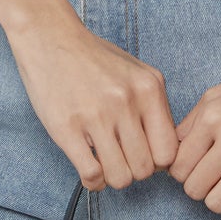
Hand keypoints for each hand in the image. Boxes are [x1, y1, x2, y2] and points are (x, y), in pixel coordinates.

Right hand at [7, 13, 179, 190]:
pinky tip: (90, 169)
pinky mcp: (67, 128)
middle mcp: (126, 102)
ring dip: (114, 178)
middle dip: (135, 171)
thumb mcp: (137, 72)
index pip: (169, 151)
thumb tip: (165, 151)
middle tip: (123, 160)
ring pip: (121, 177)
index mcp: (149, 88)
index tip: (146, 156)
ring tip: (106, 164)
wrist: (50, 38)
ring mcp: (96, 116)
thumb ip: (155, 107)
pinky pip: (91, 174)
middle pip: (146, 169)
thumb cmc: (94, 57)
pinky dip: (93, 181)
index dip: (159, 162)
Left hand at [168, 40, 220, 218]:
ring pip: (217, 202)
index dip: (181, 173)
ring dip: (217, 200)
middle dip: (197, 188)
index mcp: (213, 116)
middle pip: (194, 188)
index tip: (192, 169)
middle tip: (209, 179)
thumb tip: (173, 150)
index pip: (178, 166)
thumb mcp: (220, 92)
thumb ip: (192, 122)